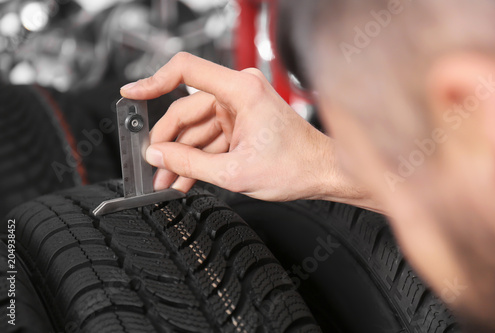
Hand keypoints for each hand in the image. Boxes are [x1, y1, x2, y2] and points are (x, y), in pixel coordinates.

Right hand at [121, 52, 370, 204]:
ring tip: (166, 180)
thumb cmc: (296, 166)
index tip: (132, 94)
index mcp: (241, 90)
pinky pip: (210, 138)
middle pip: (186, 111)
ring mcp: (240, 109)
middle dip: (167, 142)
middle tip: (151, 164)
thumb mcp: (234, 172)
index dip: (153, 81)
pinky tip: (183, 177)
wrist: (323, 174)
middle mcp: (239, 93)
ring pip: (197, 129)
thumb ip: (189, 163)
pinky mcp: (242, 125)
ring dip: (181, 156)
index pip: (185, 70)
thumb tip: (158, 155)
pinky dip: (198, 157)